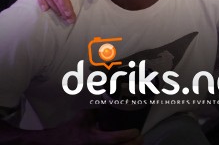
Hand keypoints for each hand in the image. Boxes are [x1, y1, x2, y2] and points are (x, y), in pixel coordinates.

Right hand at [14, 111, 141, 143]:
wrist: (52, 144)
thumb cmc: (67, 132)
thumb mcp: (83, 117)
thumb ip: (97, 111)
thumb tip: (110, 104)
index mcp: (93, 139)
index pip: (116, 138)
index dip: (129, 134)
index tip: (136, 130)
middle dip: (135, 143)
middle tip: (139, 137)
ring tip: (135, 142)